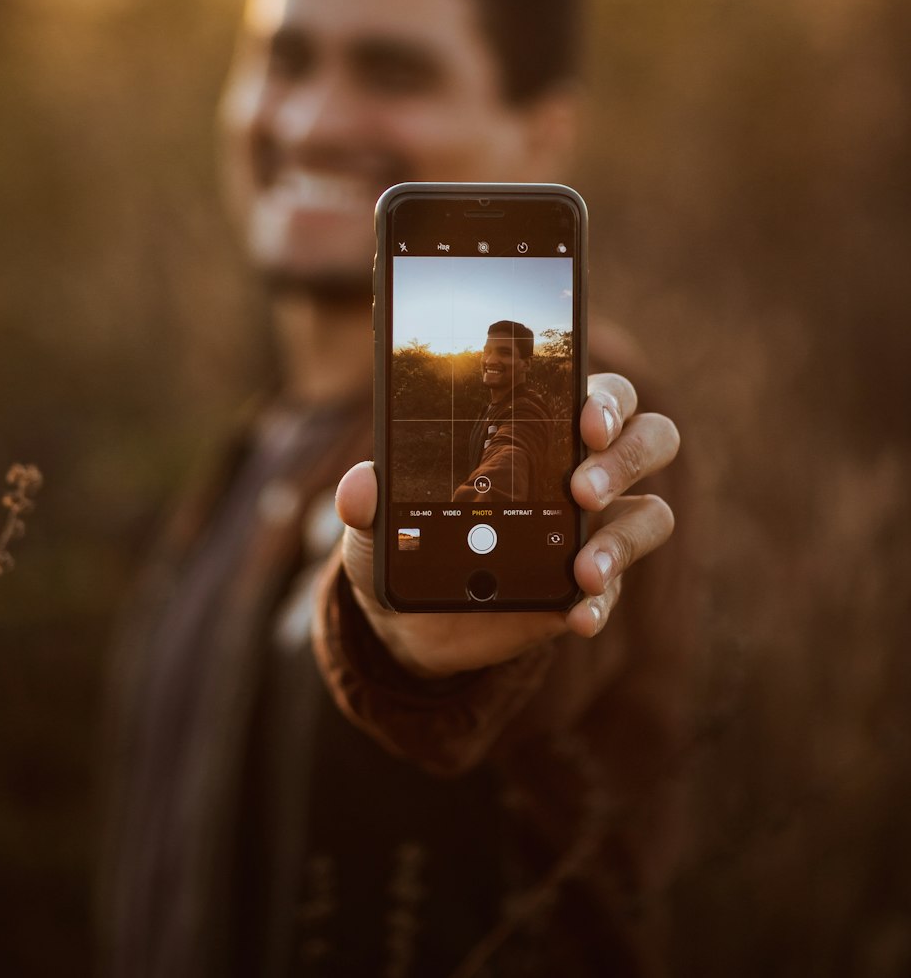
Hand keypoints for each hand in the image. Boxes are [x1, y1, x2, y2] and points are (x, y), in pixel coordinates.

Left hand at [334, 373, 677, 677]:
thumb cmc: (407, 538)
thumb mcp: (378, 519)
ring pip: (651, 514)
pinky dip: (602, 602)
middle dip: (626, 455)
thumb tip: (362, 487)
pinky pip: (616, 588)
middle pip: (648, 438)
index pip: (597, 393)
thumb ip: (371, 498)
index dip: (605, 399)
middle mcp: (580, 469)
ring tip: (582, 568)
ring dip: (623, 539)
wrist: (411, 619)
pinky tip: (576, 615)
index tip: (584, 419)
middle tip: (581, 489)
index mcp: (537, 429)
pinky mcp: (587, 586)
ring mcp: (592, 530)